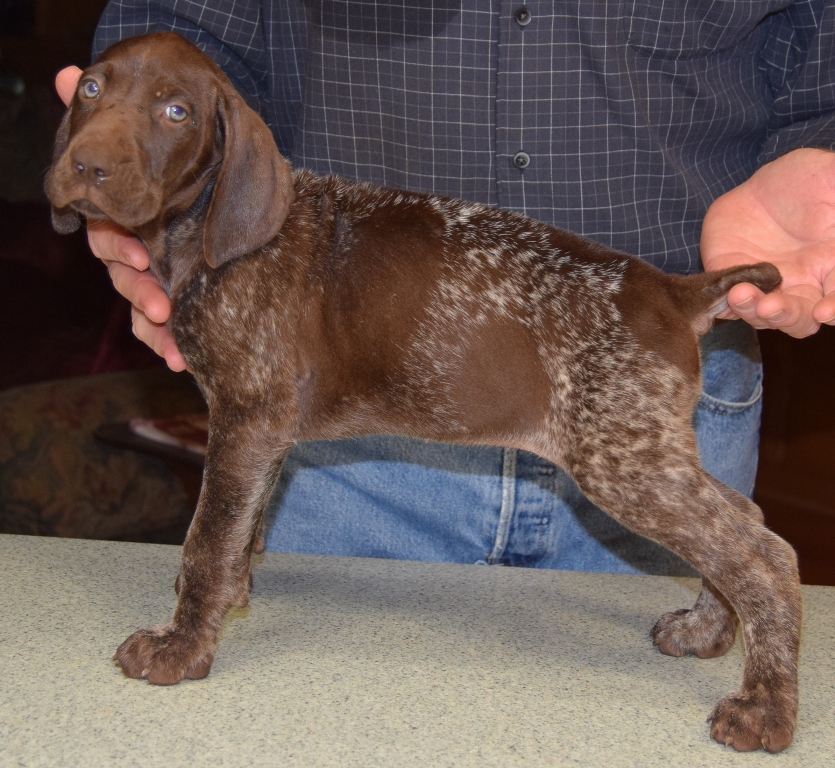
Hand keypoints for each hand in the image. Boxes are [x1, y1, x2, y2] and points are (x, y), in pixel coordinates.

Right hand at [55, 67, 187, 370]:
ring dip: (153, 328)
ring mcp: (150, 269)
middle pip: (124, 276)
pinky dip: (167, 341)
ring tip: (174, 346)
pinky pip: (161, 320)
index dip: (120, 247)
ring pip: (142, 303)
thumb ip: (97, 111)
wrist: (191, 161)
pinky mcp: (171, 286)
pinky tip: (180, 360)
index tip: (139, 255)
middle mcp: (130, 245)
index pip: (109, 234)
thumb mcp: (132, 128)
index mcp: (119, 214)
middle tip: (162, 308)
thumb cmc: (159, 146)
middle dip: (140, 293)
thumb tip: (67, 74)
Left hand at [701, 148, 834, 337]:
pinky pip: (729, 304)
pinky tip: (727, 292)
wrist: (760, 185)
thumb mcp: (831, 178)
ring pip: (764, 317)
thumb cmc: (808, 180)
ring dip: (753, 312)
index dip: (834, 308)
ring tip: (742, 295)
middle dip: (789, 317)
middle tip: (772, 306)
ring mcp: (767, 288)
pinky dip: (727, 305)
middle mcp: (804, 285)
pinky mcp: (733, 282)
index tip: (826, 310)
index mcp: (834, 267)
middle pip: (802, 319)